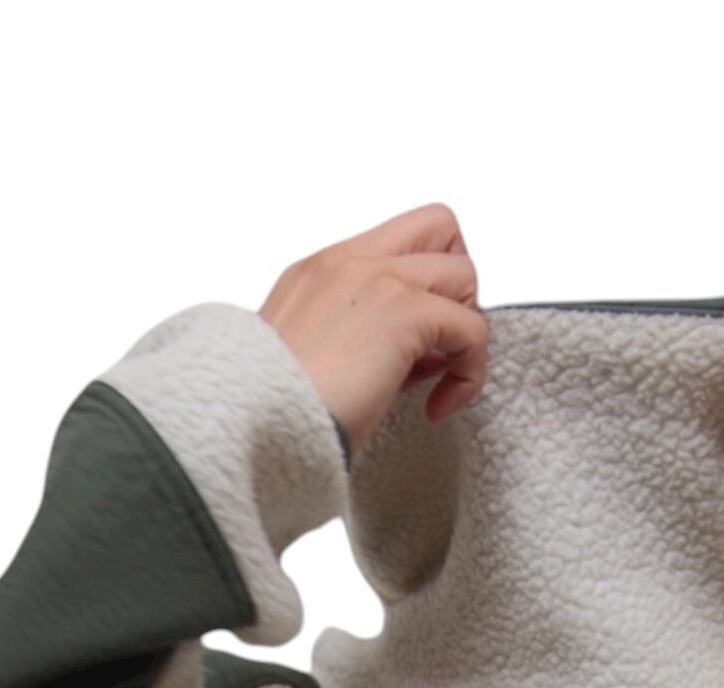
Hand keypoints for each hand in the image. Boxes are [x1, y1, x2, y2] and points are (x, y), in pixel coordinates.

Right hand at [259, 202, 487, 452]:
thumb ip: (350, 340)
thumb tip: (404, 360)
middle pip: (441, 227)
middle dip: (456, 288)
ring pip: (465, 274)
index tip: (406, 350)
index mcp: (320, 270)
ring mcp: (377, 279)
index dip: (421, 286)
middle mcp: (347, 261)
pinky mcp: (404, 312)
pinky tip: (437, 410)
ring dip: (464, 331)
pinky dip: (469, 375)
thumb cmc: (272, 412)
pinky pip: (473, 330)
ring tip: (434, 382)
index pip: (396, 242)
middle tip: (438, 345)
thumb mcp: (304, 359)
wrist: (251, 423)